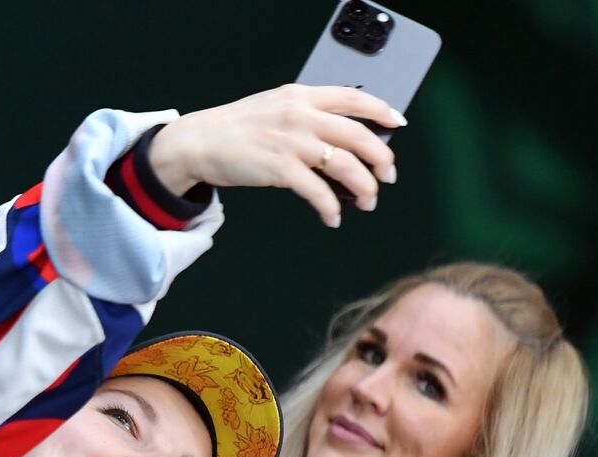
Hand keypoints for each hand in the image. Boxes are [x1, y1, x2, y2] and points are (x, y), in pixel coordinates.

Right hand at [149, 84, 403, 226]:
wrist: (200, 141)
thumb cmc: (236, 129)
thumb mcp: (275, 107)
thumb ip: (306, 114)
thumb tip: (341, 137)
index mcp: (302, 96)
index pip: (353, 97)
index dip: (381, 110)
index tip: (398, 123)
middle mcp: (301, 115)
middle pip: (359, 135)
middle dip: (381, 159)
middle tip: (388, 177)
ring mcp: (292, 142)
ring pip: (345, 165)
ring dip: (364, 188)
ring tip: (367, 202)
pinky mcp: (280, 169)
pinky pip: (318, 192)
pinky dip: (331, 209)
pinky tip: (332, 218)